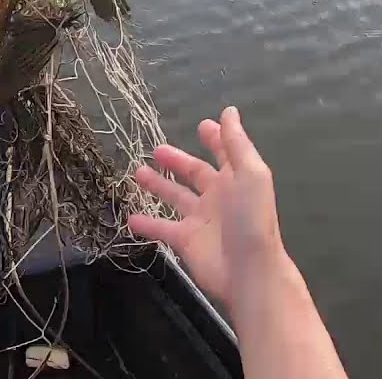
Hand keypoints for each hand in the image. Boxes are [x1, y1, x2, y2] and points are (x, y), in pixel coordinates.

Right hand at [128, 106, 291, 308]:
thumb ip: (236, 142)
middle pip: (194, 173)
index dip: (215, 139)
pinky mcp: (185, 241)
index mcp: (235, 178)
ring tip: (137, 173)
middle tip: (157, 150)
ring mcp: (199, 220)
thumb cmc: (251, 218)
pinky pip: (161, 229)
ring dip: (158, 186)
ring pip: (175, 197)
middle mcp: (218, 197)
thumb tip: (229, 111)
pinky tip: (130, 217)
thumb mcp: (250, 173)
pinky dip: (146, 223)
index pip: (224, 152)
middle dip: (177, 161)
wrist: (248, 270)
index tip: (202, 126)